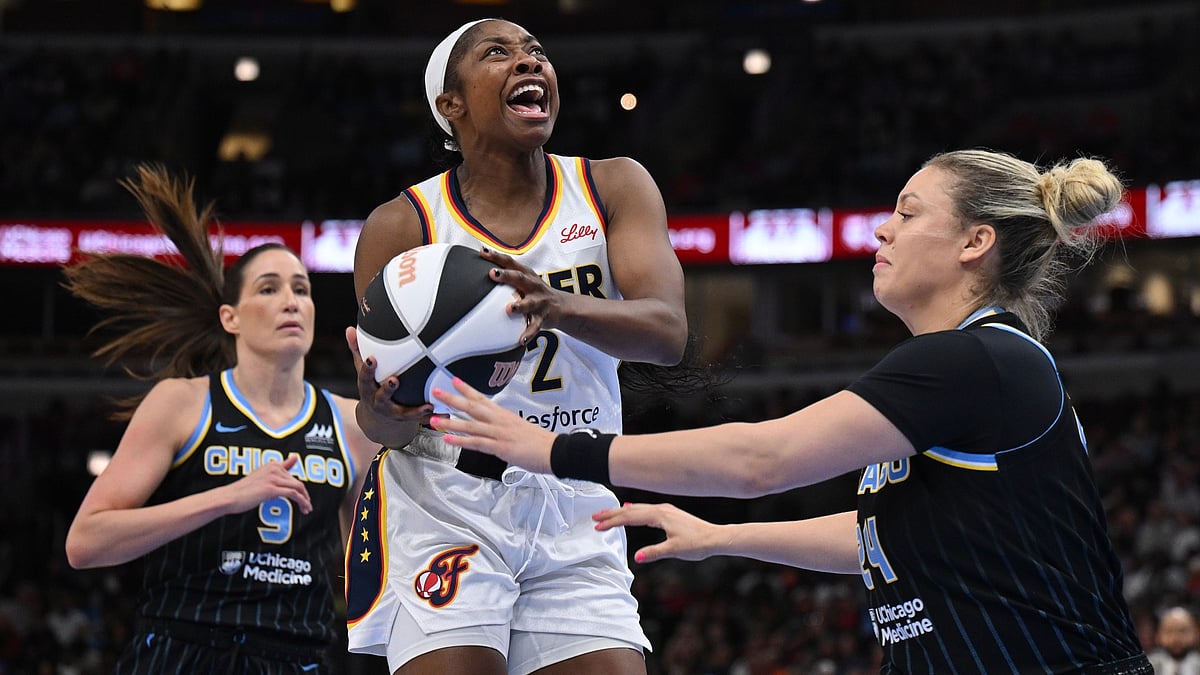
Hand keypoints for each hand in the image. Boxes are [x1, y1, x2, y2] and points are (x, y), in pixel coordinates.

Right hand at [221, 455, 312, 514]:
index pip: (292, 476)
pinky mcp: (271, 488)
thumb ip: (279, 469)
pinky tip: (303, 508)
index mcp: (272, 465)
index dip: (301, 488)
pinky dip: (301, 501)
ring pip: (298, 488)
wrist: (229, 498)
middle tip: (307, 506)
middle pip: (297, 482)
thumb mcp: (262, 477)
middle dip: (305, 495)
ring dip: (305, 500)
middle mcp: (274, 468)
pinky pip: (293, 494)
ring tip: (307, 509)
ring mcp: (273, 478)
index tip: (305, 497)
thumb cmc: (243, 490)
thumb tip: (294, 457)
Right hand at [346, 326, 427, 446]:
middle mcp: (380, 404)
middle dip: (387, 390)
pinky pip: (421, 421)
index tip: (372, 359)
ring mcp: (394, 414)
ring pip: (405, 414)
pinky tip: (445, 412)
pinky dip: (432, 417)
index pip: (365, 379)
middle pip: (382, 398)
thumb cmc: (372, 387)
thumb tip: (349, 329)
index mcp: (369, 391)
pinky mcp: (408, 421)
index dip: (367, 369)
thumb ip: (358, 351)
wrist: (377, 420)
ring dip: (416, 411)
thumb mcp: (362, 372)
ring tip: (429, 405)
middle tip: (395, 380)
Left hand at [429, 377, 554, 473]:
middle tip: (436, 391)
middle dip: (452, 398)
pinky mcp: (501, 447)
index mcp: (504, 416)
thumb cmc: (541, 442)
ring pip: (470, 425)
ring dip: (450, 421)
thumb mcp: (520, 429)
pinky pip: (477, 443)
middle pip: (472, 406)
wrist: (555, 451)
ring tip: (434, 419)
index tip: (454, 380)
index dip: (467, 389)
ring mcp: (499, 433)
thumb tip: (495, 429)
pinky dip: (461, 440)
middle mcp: (499, 421)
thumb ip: (504, 427)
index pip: (482, 398)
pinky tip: (449, 439)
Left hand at [480, 247, 561, 345]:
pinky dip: (528, 333)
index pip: (510, 263)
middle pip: (520, 278)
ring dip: (520, 305)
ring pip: (529, 303)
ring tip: (509, 309)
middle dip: (506, 275)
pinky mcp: (542, 318)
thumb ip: (507, 275)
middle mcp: (533, 286)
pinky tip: (521, 340)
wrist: (561, 307)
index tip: (483, 252)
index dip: (497, 256)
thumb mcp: (525, 280)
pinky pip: (535, 326)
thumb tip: (480, 270)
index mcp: (527, 275)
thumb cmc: (535, 292)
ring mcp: (539, 302)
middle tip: (492, 274)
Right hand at [592, 502, 723, 563]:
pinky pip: (645, 510)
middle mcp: (660, 509)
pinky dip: (633, 511)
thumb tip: (636, 558)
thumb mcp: (674, 550)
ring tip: (607, 514)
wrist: (715, 538)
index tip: (598, 526)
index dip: (613, 522)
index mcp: (659, 516)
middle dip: (612, 513)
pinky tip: (630, 510)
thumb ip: (654, 552)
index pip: (630, 517)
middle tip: (595, 517)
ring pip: (637, 509)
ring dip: (621, 512)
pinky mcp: (669, 514)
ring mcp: (665, 510)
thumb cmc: (697, 544)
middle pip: (631, 510)